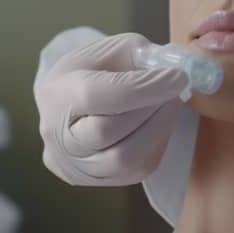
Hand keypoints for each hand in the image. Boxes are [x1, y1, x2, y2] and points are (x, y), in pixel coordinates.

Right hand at [34, 27, 189, 185]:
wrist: (73, 106)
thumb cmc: (94, 73)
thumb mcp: (109, 51)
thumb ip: (137, 54)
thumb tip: (172, 70)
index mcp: (56, 95)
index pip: (96, 96)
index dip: (142, 87)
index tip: (177, 76)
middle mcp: (58, 137)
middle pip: (108, 131)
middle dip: (151, 107)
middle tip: (174, 89)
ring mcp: (75, 165)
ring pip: (125, 159)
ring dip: (158, 128)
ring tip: (168, 105)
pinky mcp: (97, 181)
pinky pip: (136, 170)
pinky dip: (156, 144)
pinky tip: (157, 123)